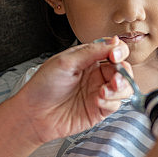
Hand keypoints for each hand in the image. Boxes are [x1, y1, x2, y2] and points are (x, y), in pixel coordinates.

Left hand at [14, 37, 133, 143]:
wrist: (34, 114)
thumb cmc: (43, 86)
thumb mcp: (65, 62)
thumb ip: (91, 52)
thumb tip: (114, 42)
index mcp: (88, 59)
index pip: (112, 50)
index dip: (118, 51)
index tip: (114, 56)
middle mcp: (95, 74)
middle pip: (122, 69)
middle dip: (122, 72)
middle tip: (114, 78)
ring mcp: (98, 92)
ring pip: (124, 87)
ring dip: (120, 88)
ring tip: (105, 91)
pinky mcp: (99, 110)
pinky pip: (115, 104)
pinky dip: (110, 102)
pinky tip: (97, 101)